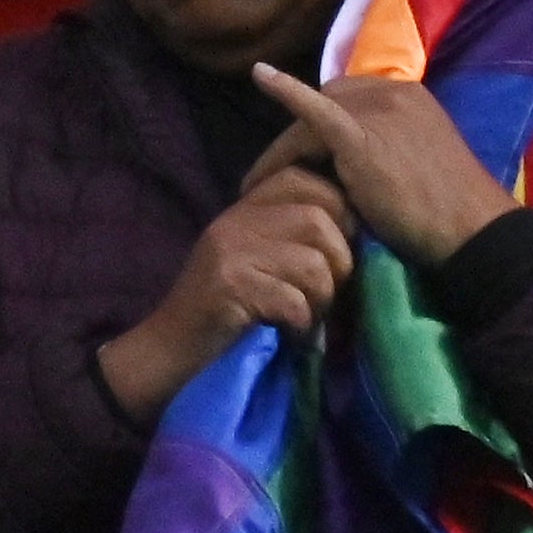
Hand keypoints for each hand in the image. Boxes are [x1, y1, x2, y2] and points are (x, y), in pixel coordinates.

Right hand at [96, 167, 356, 422]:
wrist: (170, 352)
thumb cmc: (225, 313)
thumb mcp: (258, 260)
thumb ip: (295, 237)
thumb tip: (362, 233)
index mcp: (244, 209)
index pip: (305, 179)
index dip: (337, 212)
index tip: (333, 254)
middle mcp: (235, 220)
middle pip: (319, 219)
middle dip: (338, 262)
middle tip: (325, 296)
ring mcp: (228, 251)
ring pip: (313, 262)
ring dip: (322, 300)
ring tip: (305, 318)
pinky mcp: (228, 287)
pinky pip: (293, 300)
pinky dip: (301, 325)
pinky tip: (288, 334)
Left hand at [248, 67, 516, 268]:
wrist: (474, 232)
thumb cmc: (448, 210)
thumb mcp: (417, 162)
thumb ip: (388, 146)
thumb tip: (352, 161)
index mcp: (408, 95)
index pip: (347, 98)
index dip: (320, 124)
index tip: (303, 158)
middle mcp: (391, 94)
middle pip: (325, 104)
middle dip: (299, 138)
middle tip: (275, 176)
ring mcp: (377, 112)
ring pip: (311, 120)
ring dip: (284, 152)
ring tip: (259, 185)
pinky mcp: (361, 137)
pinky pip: (316, 111)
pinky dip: (287, 92)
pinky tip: (261, 76)